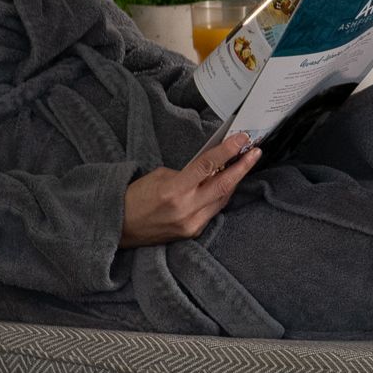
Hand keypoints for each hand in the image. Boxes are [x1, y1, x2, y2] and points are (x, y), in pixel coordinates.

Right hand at [120, 132, 260, 246]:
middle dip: (242, 167)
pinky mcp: (192, 233)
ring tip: (244, 165)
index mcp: (174, 191)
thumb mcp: (159, 176)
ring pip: (222, 199)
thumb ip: (187, 173)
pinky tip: (226, 184)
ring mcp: (191, 224)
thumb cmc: (135, 198)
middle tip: (254, 152)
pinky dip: (221, 196)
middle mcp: (185, 209)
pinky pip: (213, 211)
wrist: (118, 226)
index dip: (228, 150)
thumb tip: (209, 167)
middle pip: (223, 185)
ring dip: (234, 181)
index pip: (208, 166)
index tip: (242, 139)